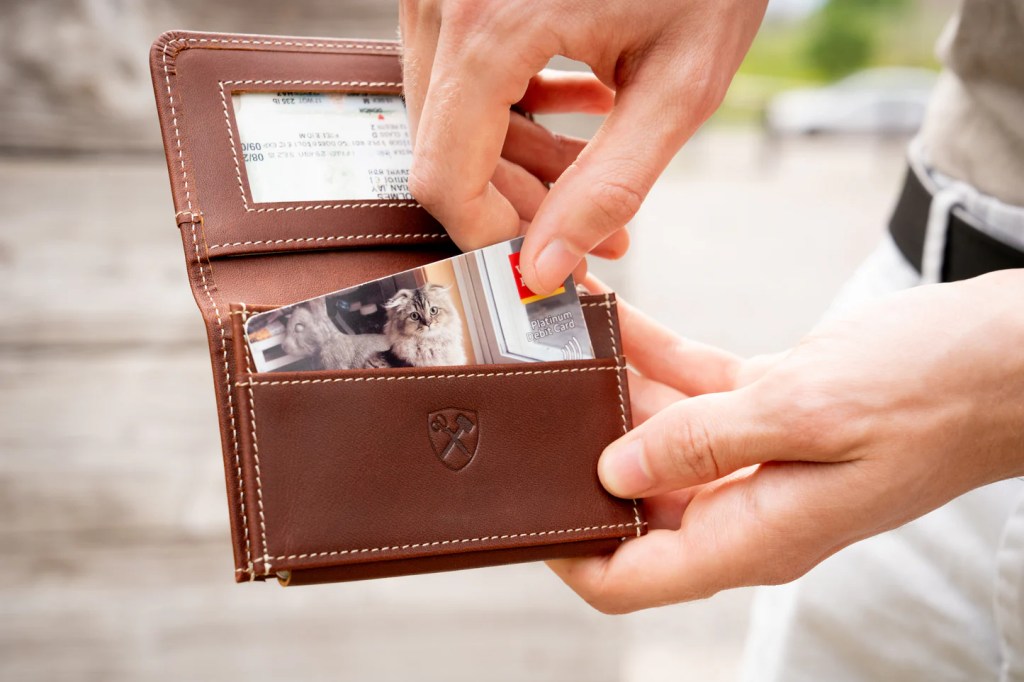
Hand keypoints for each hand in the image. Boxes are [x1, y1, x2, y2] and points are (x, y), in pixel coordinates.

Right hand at [399, 0, 767, 292]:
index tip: (544, 263)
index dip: (490, 238)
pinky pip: (461, 75)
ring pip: (450, 118)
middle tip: (597, 229)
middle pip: (443, 152)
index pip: (444, 178)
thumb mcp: (676, 88)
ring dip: (518, 160)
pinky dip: (513, 110)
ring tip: (596, 167)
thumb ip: (607, 188)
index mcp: (489, 24)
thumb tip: (544, 268)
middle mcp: (444, 3)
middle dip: (514, 204)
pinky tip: (582, 108)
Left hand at [549, 271, 1023, 612]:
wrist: (1008, 359)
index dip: (570, 553)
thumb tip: (615, 473)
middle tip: (525, 396)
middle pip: (631, 498)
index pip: (631, 578)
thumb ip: (705, 443)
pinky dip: (651, 356)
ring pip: (655, 433)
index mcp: (753, 532)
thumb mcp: (810, 411)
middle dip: (577, 452)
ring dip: (609, 388)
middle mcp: (745, 503)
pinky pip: (691, 389)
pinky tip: (613, 315)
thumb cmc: (935, 390)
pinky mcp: (768, 409)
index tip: (522, 505)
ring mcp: (756, 456)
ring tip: (556, 337)